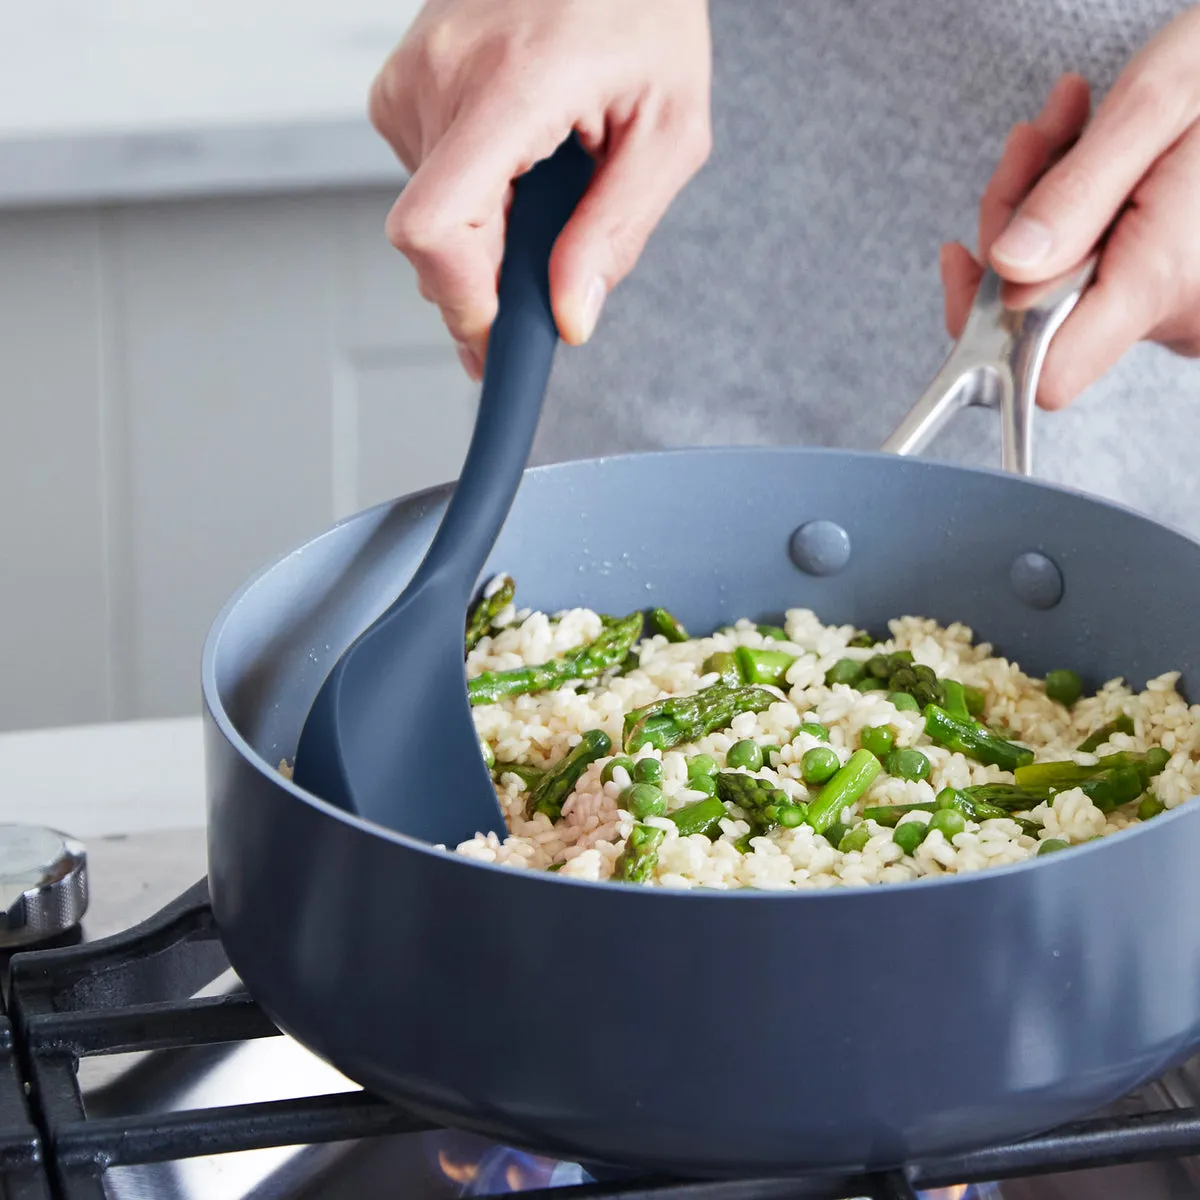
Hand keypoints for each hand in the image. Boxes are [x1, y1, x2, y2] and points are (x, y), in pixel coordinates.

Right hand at [369, 0, 711, 378]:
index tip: (495, 343)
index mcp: (512, 85)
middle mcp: (440, 76)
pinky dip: (477, 192)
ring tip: (549, 165)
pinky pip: (429, 181)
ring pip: (433, 217)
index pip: (436, 229)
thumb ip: (615, 234)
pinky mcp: (400, 84)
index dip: (461, 305)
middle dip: (492, 274)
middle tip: (555, 249)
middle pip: (436, 242)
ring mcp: (410, 75)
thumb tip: (569, 318)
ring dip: (493, 226)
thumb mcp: (669, 130)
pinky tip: (520, 149)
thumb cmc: (644, 8)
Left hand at [941, 6, 1199, 409]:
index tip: (969, 257)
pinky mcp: (1184, 291)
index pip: (1046, 372)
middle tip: (1033, 138)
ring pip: (1069, 283)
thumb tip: (1007, 268)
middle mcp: (1178, 314)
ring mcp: (1185, 309)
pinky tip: (1097, 154)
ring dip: (1048, 204)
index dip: (990, 324)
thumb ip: (1077, 194)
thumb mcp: (1157, 103)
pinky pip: (1106, 271)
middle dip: (1018, 223)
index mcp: (1162, 279)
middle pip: (1042, 311)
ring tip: (1069, 121)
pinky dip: (1085, 214)